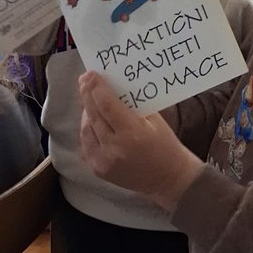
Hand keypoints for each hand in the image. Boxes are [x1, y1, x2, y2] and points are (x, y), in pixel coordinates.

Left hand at [79, 71, 203, 211]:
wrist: (167, 179)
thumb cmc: (165, 145)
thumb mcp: (155, 121)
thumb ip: (133, 105)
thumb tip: (113, 86)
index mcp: (132, 133)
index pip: (107, 105)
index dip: (96, 88)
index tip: (90, 74)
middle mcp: (114, 148)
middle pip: (94, 115)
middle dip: (87, 95)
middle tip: (84, 79)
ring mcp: (103, 161)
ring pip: (86, 129)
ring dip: (86, 111)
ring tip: (88, 97)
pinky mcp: (98, 169)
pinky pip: (86, 143)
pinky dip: (88, 128)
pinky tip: (91, 119)